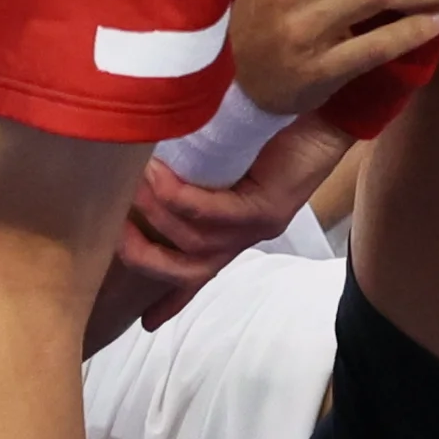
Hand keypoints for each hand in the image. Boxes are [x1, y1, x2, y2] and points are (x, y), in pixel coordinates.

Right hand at [116, 116, 355, 328]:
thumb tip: (142, 162)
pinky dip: (180, 200)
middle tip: (112, 238)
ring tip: (129, 187)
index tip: (146, 324)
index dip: (171, 300)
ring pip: (195, 241)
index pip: (198, 275)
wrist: (326, 114)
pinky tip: (156, 180)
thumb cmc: (273, 130)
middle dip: (145, 259)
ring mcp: (258, 226)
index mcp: (236, 231)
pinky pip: (215, 214)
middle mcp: (246, 236)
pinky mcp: (267, 208)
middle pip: (189, 270)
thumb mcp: (225, 159)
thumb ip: (194, 172)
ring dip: (155, 216)